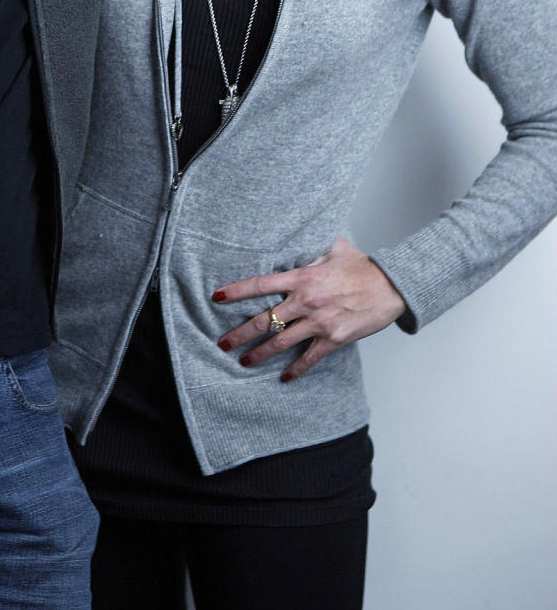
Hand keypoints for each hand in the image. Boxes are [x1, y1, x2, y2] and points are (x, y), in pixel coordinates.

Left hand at [211, 235, 405, 381]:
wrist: (392, 287)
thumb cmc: (363, 266)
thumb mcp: (333, 247)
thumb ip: (309, 245)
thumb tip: (294, 231)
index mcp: (302, 278)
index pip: (261, 284)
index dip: (236, 291)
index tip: (217, 297)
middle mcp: (306, 301)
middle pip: (265, 320)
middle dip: (240, 333)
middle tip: (222, 343)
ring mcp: (319, 322)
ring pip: (281, 342)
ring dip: (260, 354)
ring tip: (243, 361)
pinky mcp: (334, 339)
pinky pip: (310, 358)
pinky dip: (296, 370)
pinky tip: (284, 377)